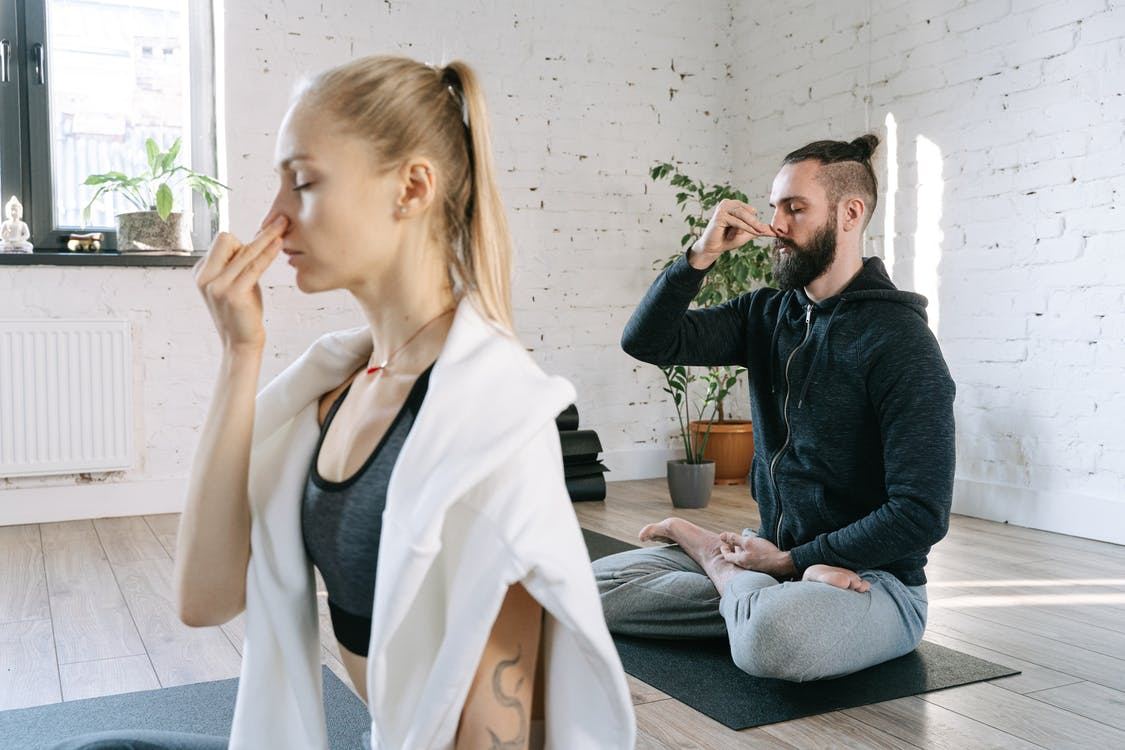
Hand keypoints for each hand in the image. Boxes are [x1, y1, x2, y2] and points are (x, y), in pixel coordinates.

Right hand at [194, 215, 287, 352]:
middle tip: (278, 229)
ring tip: (284, 224)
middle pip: (227, 240)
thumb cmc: (243, 313)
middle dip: (252, 238)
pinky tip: (279, 242)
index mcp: (201, 272)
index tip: (258, 249)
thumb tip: (257, 238)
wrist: (241, 343)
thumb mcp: (236, 284)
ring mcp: (217, 286)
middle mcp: (204, 277)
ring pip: (245, 251)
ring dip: (266, 237)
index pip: (221, 242)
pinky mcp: (233, 294)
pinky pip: (254, 266)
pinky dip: (268, 253)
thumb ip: (238, 264)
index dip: (241, 244)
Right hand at [688, 199, 776, 268]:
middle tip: (764, 231)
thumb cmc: (729, 239)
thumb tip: (776, 231)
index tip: (763, 230)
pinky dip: (745, 227)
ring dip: (752, 225)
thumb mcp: (748, 233)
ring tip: (759, 232)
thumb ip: (760, 230)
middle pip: (747, 211)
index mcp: (734, 204)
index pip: (750, 209)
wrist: (714, 248)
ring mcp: (722, 208)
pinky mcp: (719, 216)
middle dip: (755, 222)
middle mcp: (727, 203)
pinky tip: (751, 233)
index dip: (756, 221)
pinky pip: (736, 221)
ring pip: (743, 215)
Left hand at [718, 532, 794, 578]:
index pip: (727, 556)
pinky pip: (751, 560)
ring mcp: (754, 567)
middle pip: (735, 558)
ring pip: (744, 559)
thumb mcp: (748, 542)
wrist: (782, 564)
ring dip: (741, 552)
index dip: (724, 550)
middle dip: (732, 550)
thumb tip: (721, 536)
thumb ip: (734, 539)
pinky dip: (749, 554)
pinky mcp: (761, 567)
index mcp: (741, 560)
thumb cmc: (765, 553)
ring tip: (741, 546)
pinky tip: (754, 550)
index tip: (723, 545)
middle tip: (731, 544)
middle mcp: (746, 566)